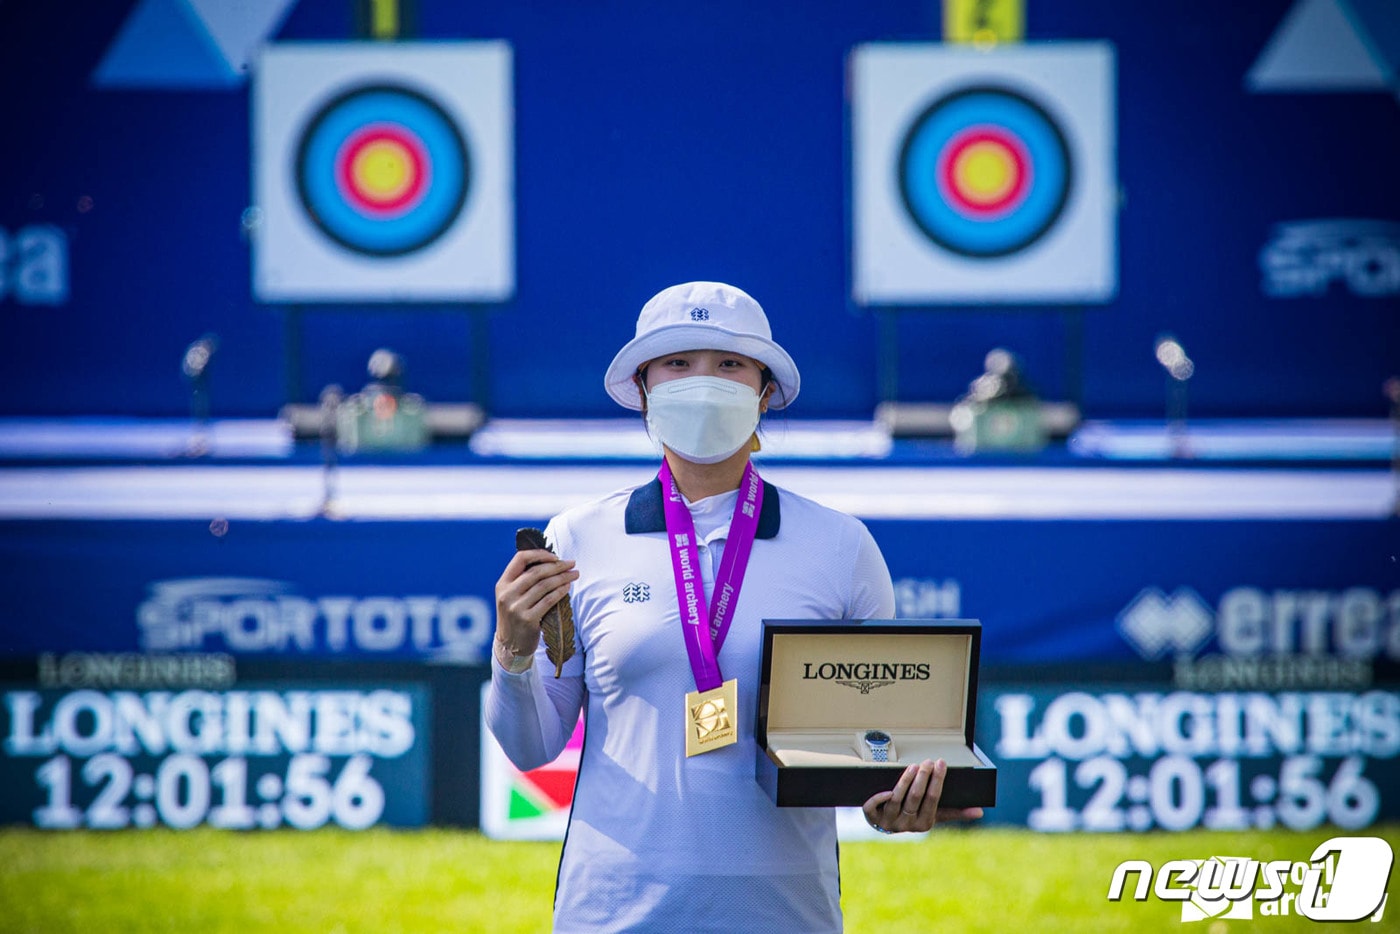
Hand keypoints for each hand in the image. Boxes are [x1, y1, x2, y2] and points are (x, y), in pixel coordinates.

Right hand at [494, 549, 577, 657]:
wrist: (511, 645)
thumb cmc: (516, 615)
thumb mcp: (510, 596)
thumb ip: (522, 580)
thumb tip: (550, 561)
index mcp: (502, 584)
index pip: (520, 559)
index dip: (539, 554)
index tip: (555, 556)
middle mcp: (507, 594)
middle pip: (536, 572)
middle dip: (557, 566)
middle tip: (572, 563)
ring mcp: (516, 607)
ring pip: (544, 585)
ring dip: (563, 577)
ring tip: (574, 574)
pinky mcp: (528, 619)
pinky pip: (548, 601)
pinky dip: (560, 591)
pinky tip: (567, 587)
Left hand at [861, 759, 984, 833]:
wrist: (886, 825)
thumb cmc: (915, 815)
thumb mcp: (935, 815)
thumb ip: (955, 813)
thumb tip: (980, 812)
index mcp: (924, 825)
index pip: (933, 800)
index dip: (937, 781)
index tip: (941, 763)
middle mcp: (906, 825)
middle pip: (915, 798)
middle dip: (923, 777)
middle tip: (928, 761)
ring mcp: (888, 821)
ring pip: (896, 799)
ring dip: (905, 781)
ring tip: (913, 766)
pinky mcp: (872, 817)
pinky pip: (872, 807)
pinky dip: (878, 797)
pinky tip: (886, 788)